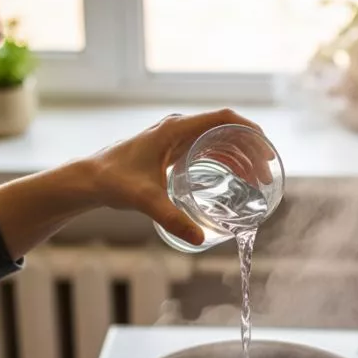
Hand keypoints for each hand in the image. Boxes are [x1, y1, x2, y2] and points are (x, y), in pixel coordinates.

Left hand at [86, 108, 270, 245]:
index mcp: (176, 130)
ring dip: (240, 158)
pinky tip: (237, 179)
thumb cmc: (114, 181)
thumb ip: (172, 218)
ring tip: (257, 181)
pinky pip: (208, 150)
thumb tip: (200, 238)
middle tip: (265, 176)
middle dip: (250, 151)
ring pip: (219, 142)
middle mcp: (179, 129)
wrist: (90, 179)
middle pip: (227, 131)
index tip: (266, 152)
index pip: (224, 119)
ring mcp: (177, 139)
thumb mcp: (146, 200)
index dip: (250, 132)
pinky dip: (226, 162)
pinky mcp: (173, 150)